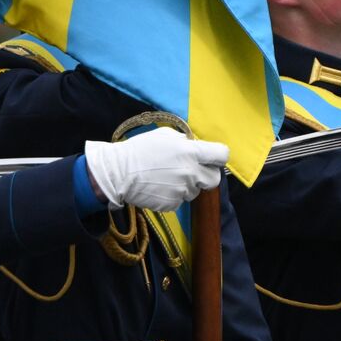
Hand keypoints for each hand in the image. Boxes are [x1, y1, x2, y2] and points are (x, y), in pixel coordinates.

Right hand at [83, 127, 227, 211]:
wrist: (119, 173)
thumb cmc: (140, 150)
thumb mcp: (165, 135)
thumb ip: (185, 141)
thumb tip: (195, 147)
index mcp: (191, 153)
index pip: (222, 155)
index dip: (218, 156)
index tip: (211, 157)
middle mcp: (191, 173)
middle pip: (214, 179)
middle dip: (206, 174)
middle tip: (192, 171)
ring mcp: (183, 191)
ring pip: (195, 190)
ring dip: (187, 185)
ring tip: (167, 177)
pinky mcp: (173, 204)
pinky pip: (180, 200)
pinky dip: (173, 195)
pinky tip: (159, 186)